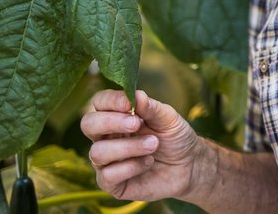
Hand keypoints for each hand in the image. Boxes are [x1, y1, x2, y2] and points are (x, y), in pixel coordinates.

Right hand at [81, 89, 203, 201]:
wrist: (189, 166)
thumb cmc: (175, 138)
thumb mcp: (169, 119)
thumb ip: (152, 108)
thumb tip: (136, 94)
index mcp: (117, 116)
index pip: (100, 102)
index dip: (110, 100)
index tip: (129, 103)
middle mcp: (106, 137)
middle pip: (88, 124)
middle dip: (111, 122)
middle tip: (136, 124)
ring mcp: (106, 161)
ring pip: (97, 152)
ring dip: (128, 147)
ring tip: (153, 144)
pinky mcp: (111, 183)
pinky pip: (107, 175)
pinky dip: (131, 167)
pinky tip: (148, 162)